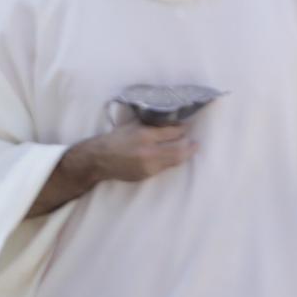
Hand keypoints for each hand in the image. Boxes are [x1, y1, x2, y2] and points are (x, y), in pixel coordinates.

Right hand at [78, 119, 195, 182]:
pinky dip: (171, 162)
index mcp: (144, 135)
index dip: (182, 129)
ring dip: (184, 155)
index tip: (187, 127)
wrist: (100, 159)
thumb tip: (166, 121)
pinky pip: (164, 167)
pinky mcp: (148, 174)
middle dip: (190, 146)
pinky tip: (173, 158)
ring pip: (174, 161)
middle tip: (197, 143)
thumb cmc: (114, 139)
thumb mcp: (130, 126)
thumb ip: (148, 125)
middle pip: (178, 149)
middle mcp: (149, 150)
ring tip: (190, 150)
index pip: (171, 132)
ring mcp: (149, 165)